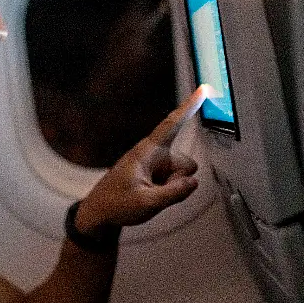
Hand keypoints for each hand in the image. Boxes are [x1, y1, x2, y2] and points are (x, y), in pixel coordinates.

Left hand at [74, 84, 212, 236]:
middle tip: (156, 193)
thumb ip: (174, 193)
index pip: (172, 124)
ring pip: (182, 175)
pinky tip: (150, 197)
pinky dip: (168, 191)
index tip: (203, 89)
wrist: (100, 213)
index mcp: (148, 151)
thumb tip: (193, 182)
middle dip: (180, 180)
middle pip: (186, 164)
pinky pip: (175, 182)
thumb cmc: (117, 203)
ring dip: (172, 187)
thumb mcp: (147, 202)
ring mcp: (156, 165)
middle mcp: (154, 154)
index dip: (188, 107)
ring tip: (149, 195)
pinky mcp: (156, 175)